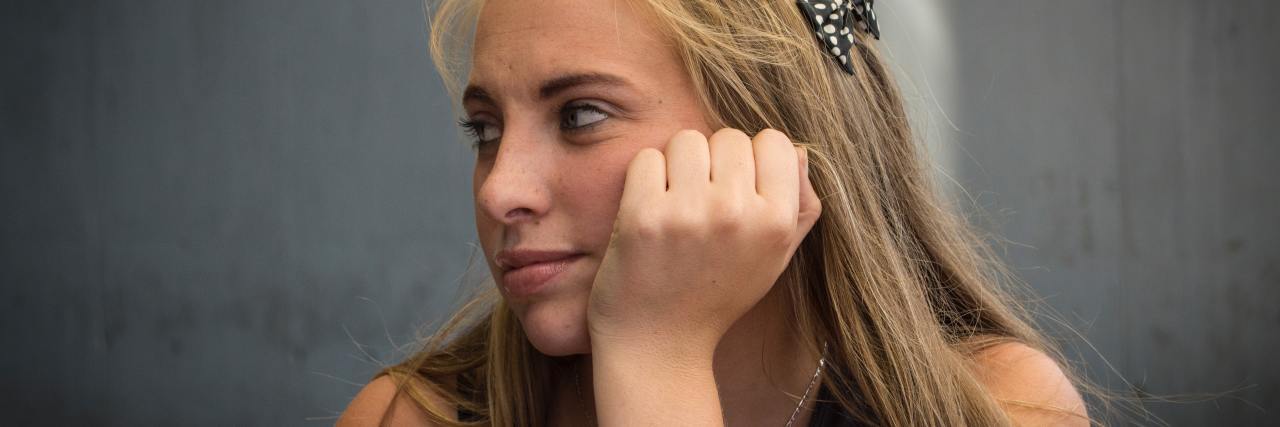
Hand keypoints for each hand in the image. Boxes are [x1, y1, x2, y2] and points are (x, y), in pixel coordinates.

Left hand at [586, 128, 821, 360]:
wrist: (658, 341)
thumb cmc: (718, 294)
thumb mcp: (774, 259)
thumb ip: (800, 206)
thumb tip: (799, 151)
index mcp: (775, 222)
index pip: (776, 141)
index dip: (755, 159)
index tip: (739, 187)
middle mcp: (736, 213)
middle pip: (729, 137)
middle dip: (715, 162)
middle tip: (703, 202)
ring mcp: (688, 213)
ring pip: (687, 140)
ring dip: (678, 165)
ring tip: (677, 204)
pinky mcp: (643, 215)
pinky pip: (648, 158)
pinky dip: (645, 179)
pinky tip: (650, 211)